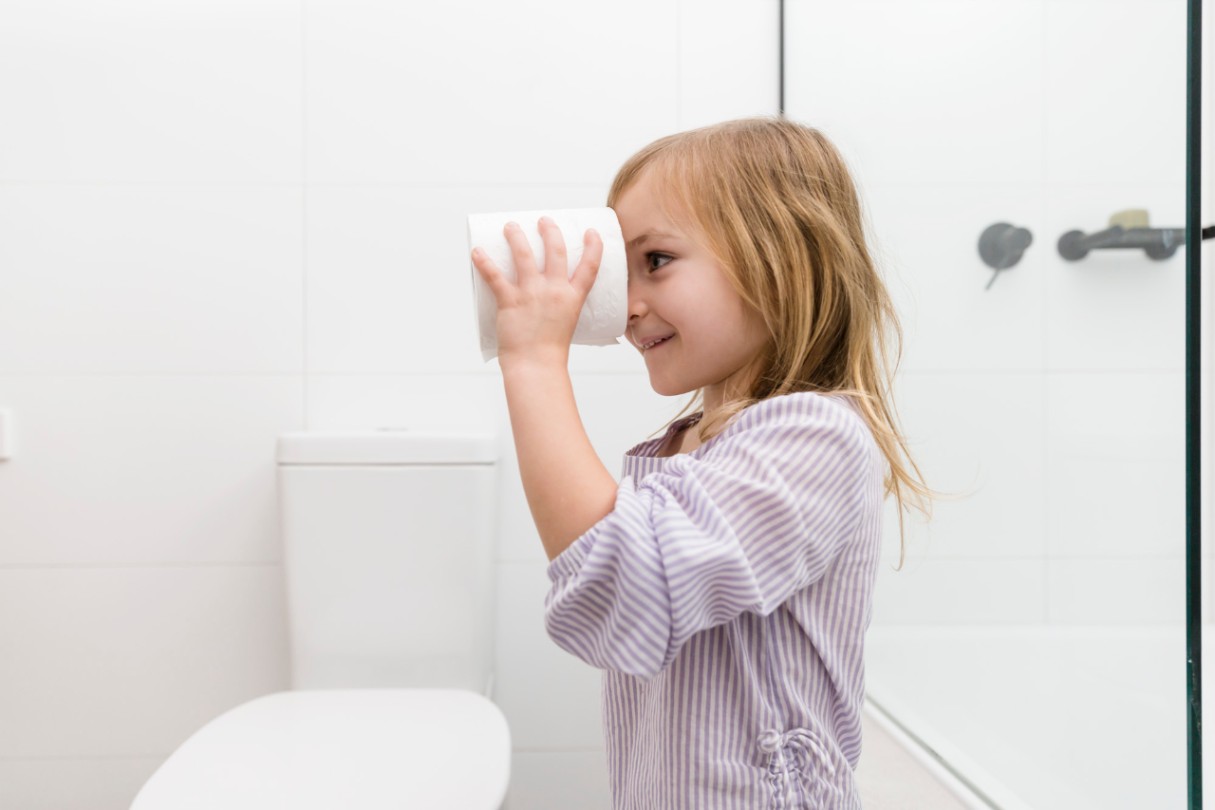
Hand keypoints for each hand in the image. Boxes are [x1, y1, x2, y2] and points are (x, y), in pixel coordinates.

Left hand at [471, 216, 603, 366]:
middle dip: (549, 231)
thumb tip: (550, 295)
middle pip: (555, 251)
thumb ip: (561, 305)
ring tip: (510, 226)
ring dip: (516, 236)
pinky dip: (483, 262)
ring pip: (524, 255)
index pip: (590, 266)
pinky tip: (476, 251)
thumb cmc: (550, 350)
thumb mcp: (566, 322)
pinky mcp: (510, 301)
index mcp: (573, 298)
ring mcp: (531, 294)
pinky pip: (494, 276)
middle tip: (543, 220)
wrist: (536, 366)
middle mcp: (554, 291)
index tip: (591, 232)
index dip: (593, 247)